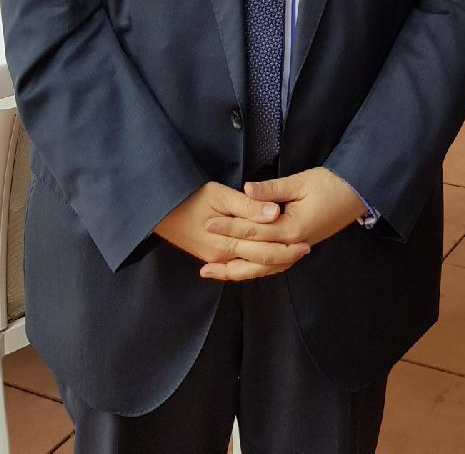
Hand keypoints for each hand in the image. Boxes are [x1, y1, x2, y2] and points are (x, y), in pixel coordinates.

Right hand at [154, 182, 309, 280]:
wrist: (158, 210)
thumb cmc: (189, 197)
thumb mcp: (219, 195)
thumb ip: (248, 207)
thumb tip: (275, 214)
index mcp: (226, 243)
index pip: (264, 250)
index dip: (287, 246)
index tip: (306, 239)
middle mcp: (221, 257)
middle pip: (260, 262)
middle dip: (284, 257)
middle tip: (306, 248)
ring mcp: (215, 259)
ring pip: (250, 268)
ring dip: (271, 263)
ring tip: (292, 254)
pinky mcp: (211, 257)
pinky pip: (238, 266)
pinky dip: (255, 264)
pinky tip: (268, 260)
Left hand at [199, 168, 367, 280]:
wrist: (358, 194)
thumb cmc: (332, 185)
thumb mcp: (301, 181)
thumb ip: (272, 190)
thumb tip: (245, 190)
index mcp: (292, 229)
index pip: (254, 231)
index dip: (230, 226)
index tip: (209, 223)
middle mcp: (293, 245)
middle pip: (254, 256)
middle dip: (227, 254)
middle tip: (202, 257)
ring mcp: (297, 250)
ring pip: (263, 268)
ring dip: (237, 271)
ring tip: (213, 273)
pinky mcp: (300, 248)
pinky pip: (273, 266)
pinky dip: (255, 270)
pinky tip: (241, 269)